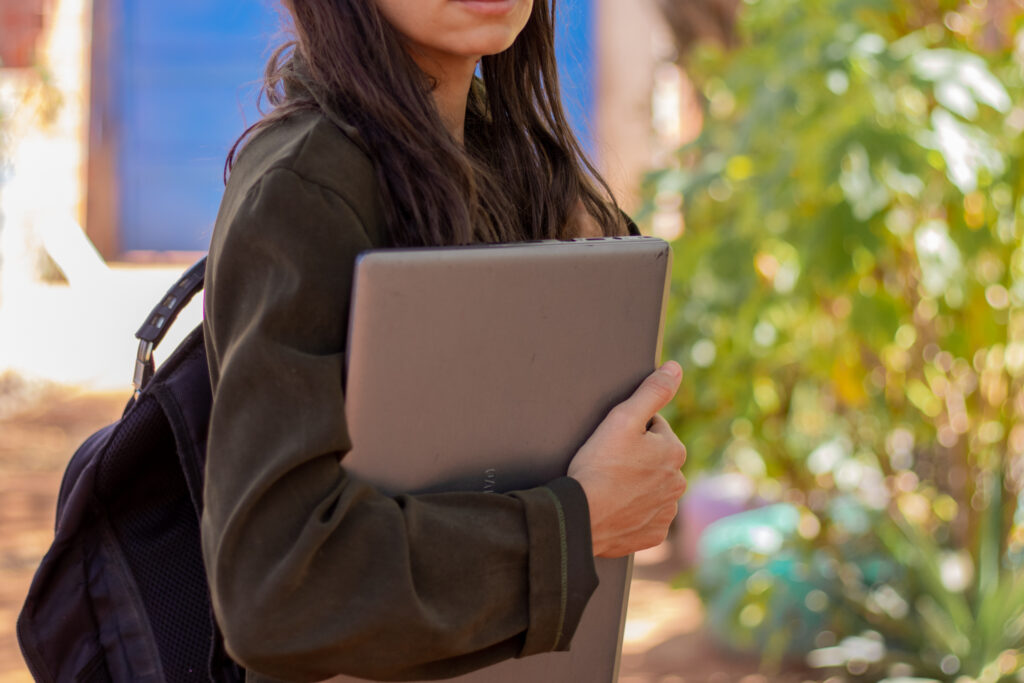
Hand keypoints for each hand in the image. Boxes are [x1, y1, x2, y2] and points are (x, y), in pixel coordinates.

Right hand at [567, 361, 687, 557]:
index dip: (629, 432)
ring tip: (609, 486)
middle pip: (654, 460)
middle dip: (636, 459)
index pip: (653, 429)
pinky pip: (644, 516)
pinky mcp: (652, 534)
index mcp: (674, 452)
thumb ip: (652, 392)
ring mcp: (666, 511)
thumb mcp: (623, 418)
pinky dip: (631, 511)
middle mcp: (678, 483)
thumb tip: (675, 368)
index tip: (611, 443)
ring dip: (634, 485)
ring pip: (650, 488)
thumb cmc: (598, 466)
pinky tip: (613, 507)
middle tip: (607, 464)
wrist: (581, 516)